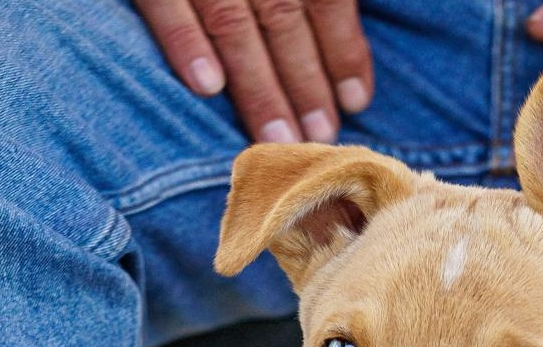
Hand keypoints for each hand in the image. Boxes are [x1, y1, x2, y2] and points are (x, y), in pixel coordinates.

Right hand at [135, 0, 372, 143]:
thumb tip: (338, 22)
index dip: (344, 46)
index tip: (358, 100)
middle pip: (283, 11)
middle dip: (305, 80)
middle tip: (322, 138)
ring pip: (233, 16)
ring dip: (257, 83)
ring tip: (279, 135)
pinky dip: (184, 39)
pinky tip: (206, 87)